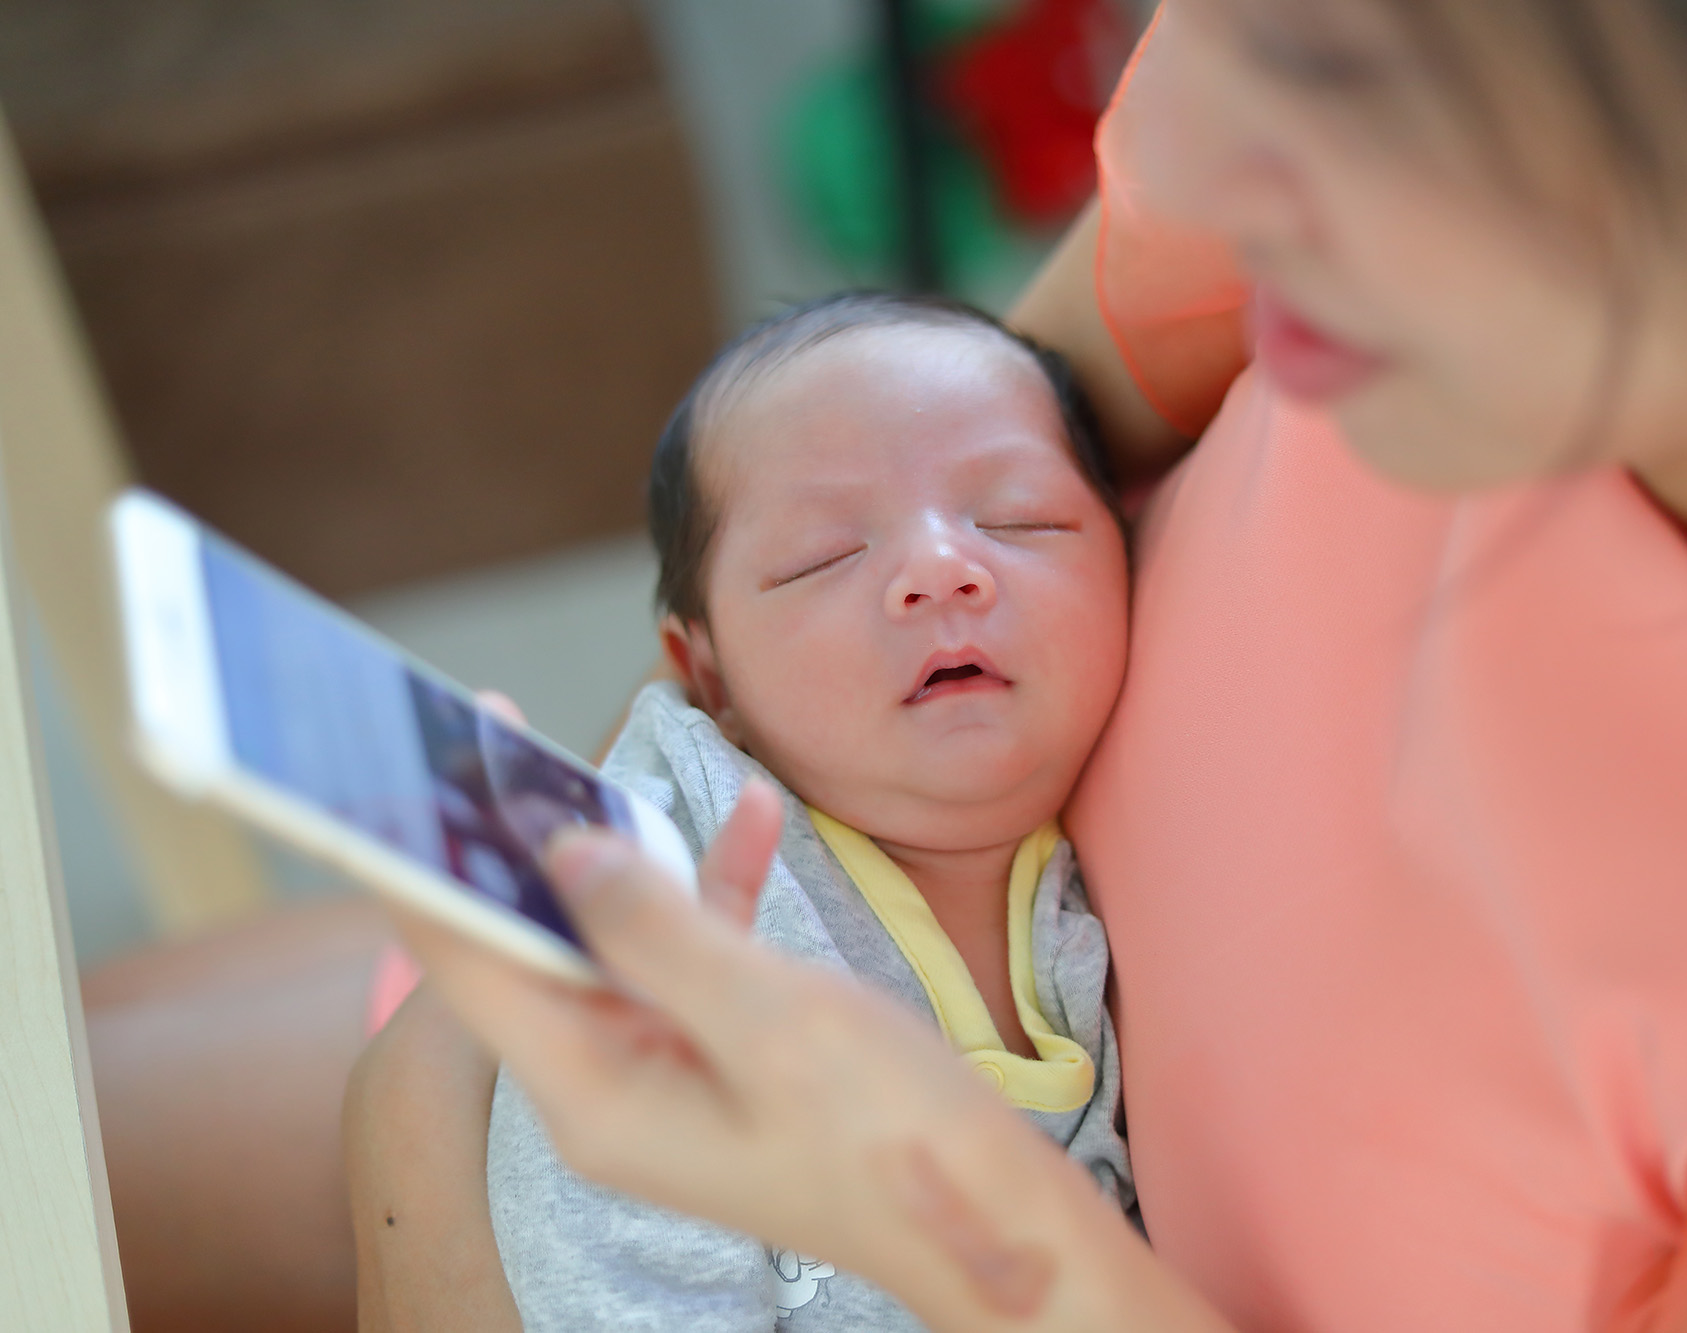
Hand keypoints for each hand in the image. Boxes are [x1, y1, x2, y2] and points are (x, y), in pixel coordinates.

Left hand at [388, 781, 1093, 1325]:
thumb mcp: (768, 1019)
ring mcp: (663, 1072)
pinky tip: (757, 817)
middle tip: (507, 739)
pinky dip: (711, 888)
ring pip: (610, 939)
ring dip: (628, 854)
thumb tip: (563, 850)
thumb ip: (655, 931)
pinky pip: (688, 957)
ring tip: (620, 758)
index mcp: (593, 1092)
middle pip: (529, 943)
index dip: (432, 859)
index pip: (471, 964)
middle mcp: (607, 1086)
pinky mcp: (719, 1057)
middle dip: (517, 841)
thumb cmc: (887, 1135)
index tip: (424, 759)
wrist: (983, 1217)